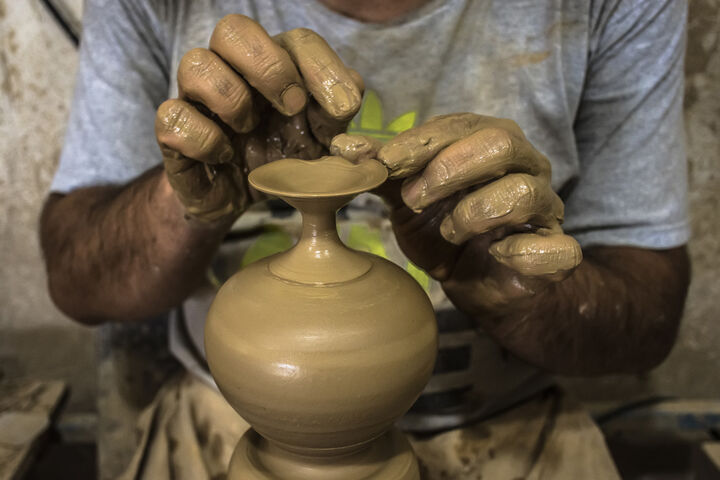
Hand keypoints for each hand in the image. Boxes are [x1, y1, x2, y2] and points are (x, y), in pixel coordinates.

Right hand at [155, 15, 362, 222]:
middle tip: (292, 107)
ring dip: (231, 98)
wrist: (243, 200)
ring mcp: (198, 96)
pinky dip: (203, 139)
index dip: (322, 67)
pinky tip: (225, 157)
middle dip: (269, 66)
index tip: (341, 109)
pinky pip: (171, 115)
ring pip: (194, 62)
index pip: (297, 40)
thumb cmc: (285, 161)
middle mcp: (233, 69)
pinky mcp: (173, 129)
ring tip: (249, 131)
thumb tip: (354, 117)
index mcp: (277, 66)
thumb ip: (340, 125)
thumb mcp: (323, 145)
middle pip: (233, 28)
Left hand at [331, 113, 581, 313]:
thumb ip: (382, 170)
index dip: (421, 142)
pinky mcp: (557, 251)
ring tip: (450, 231)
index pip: (462, 125)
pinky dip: (522, 252)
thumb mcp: (406, 197)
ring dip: (474, 213)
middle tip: (414, 198)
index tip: (384, 162)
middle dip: (449, 169)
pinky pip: (559, 247)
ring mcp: (547, 208)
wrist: (476, 282)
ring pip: (524, 193)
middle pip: (502, 143)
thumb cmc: (442, 229)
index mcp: (490, 142)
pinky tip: (496, 255)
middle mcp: (526, 166)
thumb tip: (344, 147)